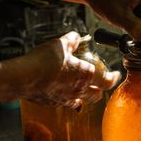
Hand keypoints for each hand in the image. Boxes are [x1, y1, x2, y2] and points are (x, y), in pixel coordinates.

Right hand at [6, 32, 120, 107]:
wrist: (24, 78)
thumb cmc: (44, 61)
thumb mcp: (60, 44)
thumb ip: (72, 41)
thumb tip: (76, 37)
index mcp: (86, 75)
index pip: (108, 81)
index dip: (114, 78)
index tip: (116, 75)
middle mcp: (79, 90)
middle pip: (97, 95)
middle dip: (100, 90)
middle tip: (100, 84)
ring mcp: (67, 99)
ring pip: (82, 102)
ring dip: (85, 96)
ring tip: (82, 89)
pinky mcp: (54, 103)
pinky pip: (65, 103)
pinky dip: (67, 98)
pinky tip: (62, 92)